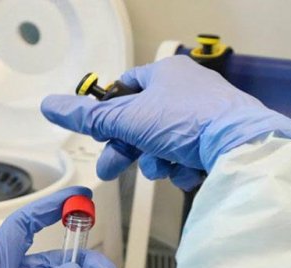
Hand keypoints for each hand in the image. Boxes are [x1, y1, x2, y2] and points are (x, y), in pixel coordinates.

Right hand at [41, 56, 290, 190]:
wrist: (241, 146)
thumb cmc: (185, 121)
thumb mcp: (128, 119)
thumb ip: (88, 117)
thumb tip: (49, 105)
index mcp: (165, 73)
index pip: (124, 89)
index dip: (109, 115)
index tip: (101, 135)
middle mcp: (186, 89)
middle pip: (141, 123)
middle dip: (127, 150)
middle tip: (110, 170)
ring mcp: (205, 115)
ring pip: (162, 143)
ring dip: (155, 161)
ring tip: (163, 168)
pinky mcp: (218, 139)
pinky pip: (186, 155)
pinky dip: (181, 166)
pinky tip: (187, 170)